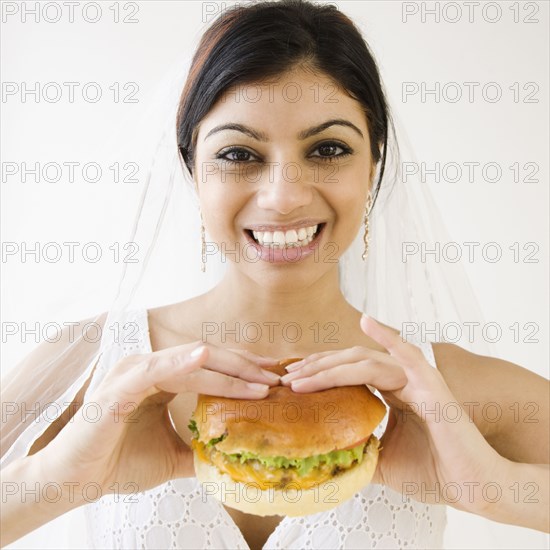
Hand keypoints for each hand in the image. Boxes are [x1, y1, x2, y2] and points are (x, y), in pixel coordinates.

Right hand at [37, 342, 279, 503]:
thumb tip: (230, 456)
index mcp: (160, 378)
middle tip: (275, 378)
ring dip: (226, 370)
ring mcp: (133, 372)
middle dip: (243, 368)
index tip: (272, 379)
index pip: (209, 366)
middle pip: (206, 359)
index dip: (242, 371)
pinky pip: (154, 369)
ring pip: (189, 362)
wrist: (75, 481)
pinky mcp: (119, 386)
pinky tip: (205, 359)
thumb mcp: (171, 456)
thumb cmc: (117, 462)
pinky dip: (180, 363)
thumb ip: (199, 448)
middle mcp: (149, 367)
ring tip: (258, 379)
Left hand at [280, 315, 504, 515]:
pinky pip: (407, 355)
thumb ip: (359, 449)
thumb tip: (328, 455)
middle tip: (287, 378)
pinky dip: (387, 336)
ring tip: (301, 375)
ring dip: (330, 366)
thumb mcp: (383, 462)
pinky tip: (367, 322)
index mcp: (391, 393)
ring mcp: (416, 380)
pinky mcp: (431, 386)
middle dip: (316, 369)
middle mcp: (401, 381)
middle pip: (350, 363)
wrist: (473, 488)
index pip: (348, 374)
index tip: (291, 381)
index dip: (319, 374)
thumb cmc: (435, 472)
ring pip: (365, 362)